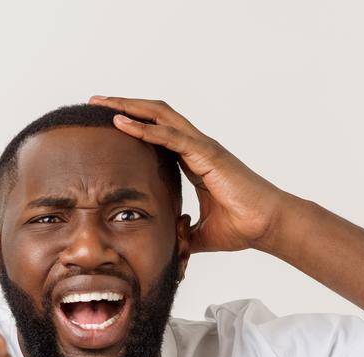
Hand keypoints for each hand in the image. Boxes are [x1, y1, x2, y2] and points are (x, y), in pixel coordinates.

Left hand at [89, 95, 291, 253]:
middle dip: (124, 106)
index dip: (133, 125)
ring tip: (102, 104)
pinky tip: (122, 124)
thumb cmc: (242, 226)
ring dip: (129, 108)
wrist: (267, 226)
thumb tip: (169, 246)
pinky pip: (170, 136)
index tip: (107, 124)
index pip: (157, 134)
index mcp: (193, 161)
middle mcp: (196, 147)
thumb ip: (182, 234)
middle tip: (96, 103)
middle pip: (155, 116)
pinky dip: (145, 128)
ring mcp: (201, 147)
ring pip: (160, 116)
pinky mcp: (207, 153)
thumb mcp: (200, 234)